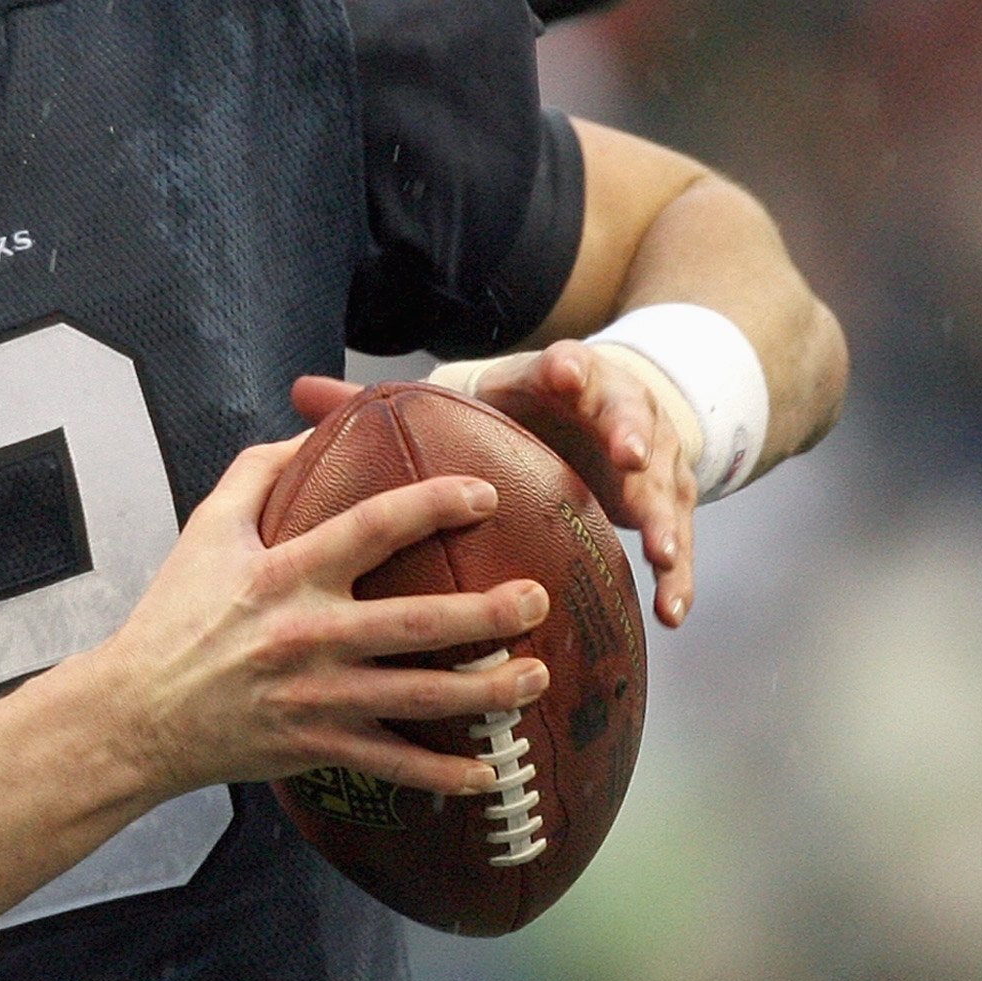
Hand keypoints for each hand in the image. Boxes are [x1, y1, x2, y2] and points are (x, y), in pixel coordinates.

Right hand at [81, 436, 551, 799]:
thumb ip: (256, 472)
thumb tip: (310, 429)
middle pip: (417, 622)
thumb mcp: (204, 530)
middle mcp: (307, 634)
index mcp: (284, 575)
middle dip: (488, 612)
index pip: (370, 528)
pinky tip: (487, 773)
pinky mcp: (317, 746)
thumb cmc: (173, 615)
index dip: (433, 506)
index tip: (484, 496)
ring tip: (537, 676)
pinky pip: (393, 765)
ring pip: (421, 697)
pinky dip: (443, 773)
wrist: (136, 713)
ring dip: (488, 690)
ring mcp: (317, 697)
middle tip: (537, 597)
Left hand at [293, 345, 697, 626]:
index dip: (568, 370)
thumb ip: (393, 401)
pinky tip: (669, 615)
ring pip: (668, 481)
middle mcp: (613, 413)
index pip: (568, 364)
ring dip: (664, 513)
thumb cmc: (515, 409)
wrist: (609, 407)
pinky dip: (679, 577)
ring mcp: (651, 461)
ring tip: (657, 548)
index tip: (561, 377)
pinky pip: (681, 546)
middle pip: (631, 414)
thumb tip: (300, 391)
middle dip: (633, 432)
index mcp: (558, 381)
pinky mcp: (667, 508)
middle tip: (629, 456)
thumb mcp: (469, 395)